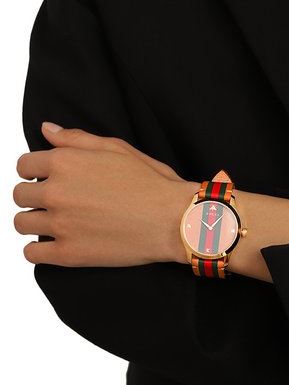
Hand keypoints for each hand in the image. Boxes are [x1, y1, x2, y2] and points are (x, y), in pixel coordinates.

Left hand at [13, 122, 199, 266]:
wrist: (174, 220)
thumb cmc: (152, 183)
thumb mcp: (116, 149)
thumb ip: (76, 138)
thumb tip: (47, 130)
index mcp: (65, 162)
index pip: (23, 165)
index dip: (34, 171)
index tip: (46, 178)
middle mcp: (56, 192)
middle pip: (19, 195)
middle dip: (34, 196)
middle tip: (56, 201)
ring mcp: (61, 225)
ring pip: (21, 223)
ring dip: (33, 221)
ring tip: (55, 222)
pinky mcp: (69, 254)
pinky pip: (31, 253)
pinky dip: (38, 249)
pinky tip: (53, 244)